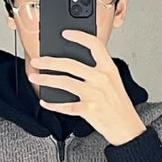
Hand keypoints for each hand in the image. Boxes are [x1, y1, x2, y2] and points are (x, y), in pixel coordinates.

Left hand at [28, 30, 146, 145]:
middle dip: (49, 61)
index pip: (94, 45)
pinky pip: (65, 106)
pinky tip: (45, 101)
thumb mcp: (114, 82)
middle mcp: (101, 79)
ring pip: (63, 82)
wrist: (127, 127)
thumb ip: (99, 70)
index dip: (79, 36)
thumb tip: (75, 63)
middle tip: (37, 60)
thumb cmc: (119, 106)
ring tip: (34, 77)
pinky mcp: (88, 109)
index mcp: (109, 69)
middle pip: (70, 64)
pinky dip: (52, 104)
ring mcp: (94, 94)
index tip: (65, 33)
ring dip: (45, 79)